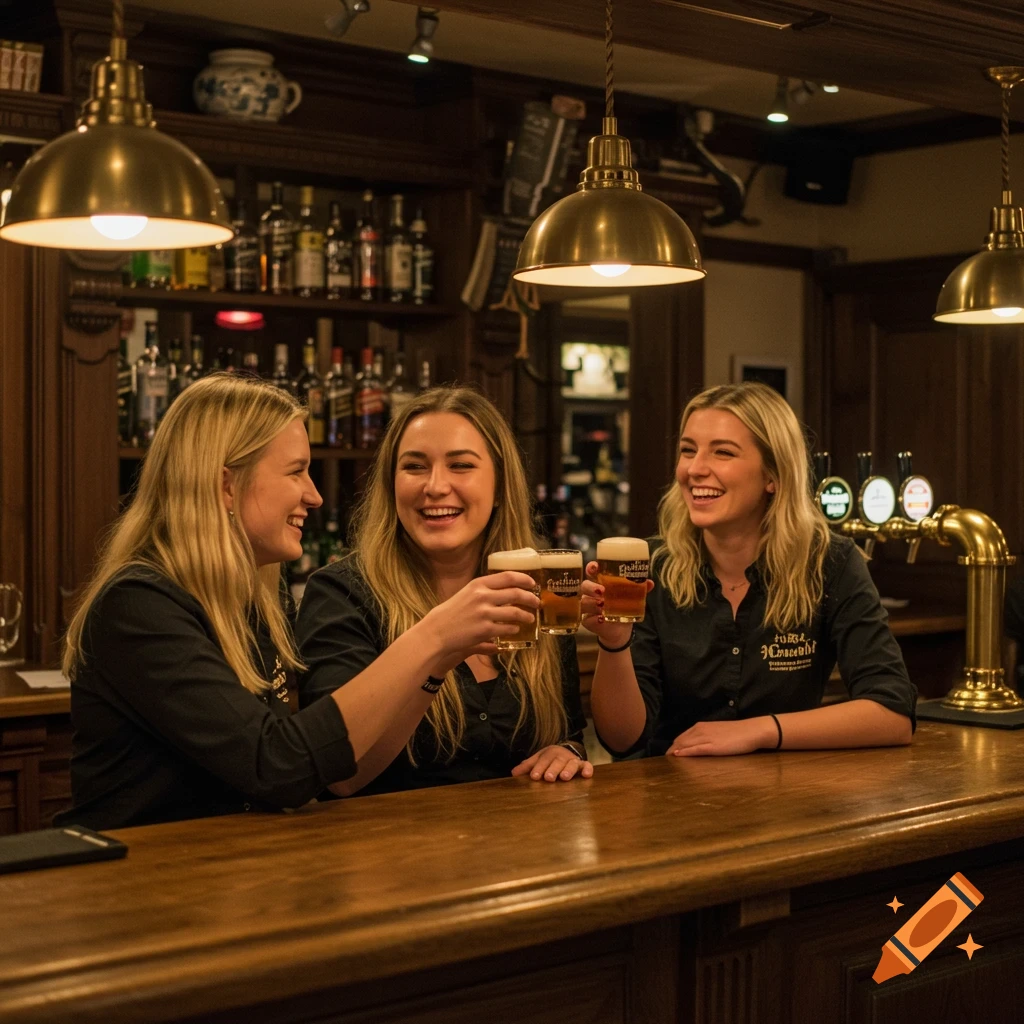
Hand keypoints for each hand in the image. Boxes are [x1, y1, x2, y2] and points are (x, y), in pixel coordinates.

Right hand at [420, 571, 539, 669]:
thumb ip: (486, 590)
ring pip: (515, 612)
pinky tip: (515, 629)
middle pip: (516, 593)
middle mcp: (482, 596)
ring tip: (530, 617)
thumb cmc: (452, 612)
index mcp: (479, 584)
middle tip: (537, 602)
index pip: (508, 577)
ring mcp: (484, 613)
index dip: (524, 579)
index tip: (532, 583)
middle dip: (530, 598)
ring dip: (526, 615)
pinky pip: (507, 628)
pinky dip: (514, 628)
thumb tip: (508, 589)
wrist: (438, 631)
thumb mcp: (468, 593)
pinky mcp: (485, 629)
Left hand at [512, 745, 594, 781]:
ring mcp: (573, 760)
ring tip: (564, 778)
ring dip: (568, 770)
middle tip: (548, 778)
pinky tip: (586, 775)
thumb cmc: (549, 760)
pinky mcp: (583, 765)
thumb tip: (513, 774)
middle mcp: (562, 756)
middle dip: (553, 769)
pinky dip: (588, 769)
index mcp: (549, 753)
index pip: (543, 759)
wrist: (565, 752)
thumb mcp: (538, 760)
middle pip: (558, 761)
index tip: (534, 776)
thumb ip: (527, 767)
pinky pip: (587, 766)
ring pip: (572, 764)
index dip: (539, 767)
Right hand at [580, 561, 654, 646]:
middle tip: (602, 590)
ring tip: (602, 605)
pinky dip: (594, 618)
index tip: (594, 567)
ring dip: (592, 603)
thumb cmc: (622, 607)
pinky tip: (601, 619)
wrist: (620, 629)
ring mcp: (587, 607)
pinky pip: (586, 618)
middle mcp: (591, 593)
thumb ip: (639, 589)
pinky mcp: (587, 620)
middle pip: (584, 586)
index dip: (591, 567)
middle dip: (591, 587)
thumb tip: (649, 582)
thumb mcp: (632, 597)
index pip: (592, 572)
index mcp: (600, 582)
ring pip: (584, 602)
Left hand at [666, 717, 775, 756]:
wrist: (751, 731)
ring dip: (674, 753)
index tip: (668, 756)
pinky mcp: (712, 746)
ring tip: (667, 763)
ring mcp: (706, 738)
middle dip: (670, 751)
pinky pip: (695, 749)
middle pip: (679, 741)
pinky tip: (677, 756)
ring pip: (684, 744)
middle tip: (664, 763)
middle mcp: (700, 730)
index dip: (673, 747)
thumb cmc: (736, 733)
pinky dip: (685, 752)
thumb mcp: (716, 733)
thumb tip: (695, 746)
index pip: (680, 737)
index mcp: (700, 727)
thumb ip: (705, 737)